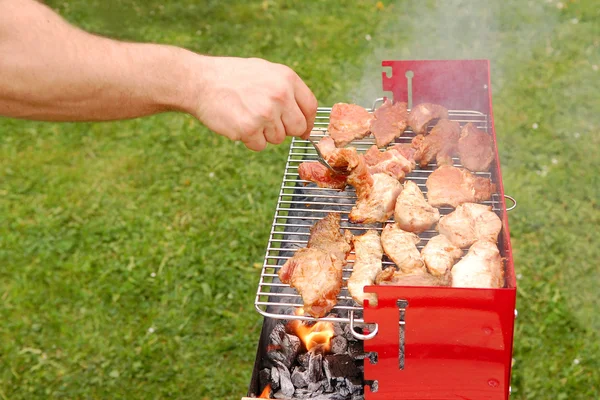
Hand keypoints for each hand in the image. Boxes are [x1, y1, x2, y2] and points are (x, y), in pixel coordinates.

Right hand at [188, 56, 317, 150]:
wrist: (200, 81)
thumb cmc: (232, 77)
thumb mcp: (265, 71)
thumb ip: (286, 89)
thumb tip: (304, 113)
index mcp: (287, 78)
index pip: (311, 107)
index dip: (308, 122)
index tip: (302, 129)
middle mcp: (280, 95)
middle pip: (298, 128)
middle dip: (286, 130)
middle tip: (267, 122)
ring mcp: (265, 113)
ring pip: (278, 139)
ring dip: (264, 134)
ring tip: (247, 116)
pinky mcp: (250, 129)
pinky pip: (260, 146)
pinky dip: (250, 140)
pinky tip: (238, 124)